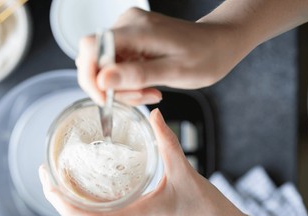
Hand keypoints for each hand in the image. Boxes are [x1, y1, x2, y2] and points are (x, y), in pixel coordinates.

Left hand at [39, 109, 253, 215]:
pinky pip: (104, 213)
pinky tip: (85, 184)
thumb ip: (168, 141)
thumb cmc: (206, 209)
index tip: (52, 187)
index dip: (69, 208)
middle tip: (46, 175)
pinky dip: (87, 201)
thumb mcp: (186, 172)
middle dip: (60, 201)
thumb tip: (153, 114)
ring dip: (70, 202)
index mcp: (142, 215)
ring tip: (57, 177)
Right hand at [76, 8, 247, 105]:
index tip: (105, 98)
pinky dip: (128, 83)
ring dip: (123, 88)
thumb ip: (137, 75)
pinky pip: (117, 67)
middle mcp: (127, 25)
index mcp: (137, 28)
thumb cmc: (204, 56)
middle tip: (141, 97)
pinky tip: (148, 86)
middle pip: (96, 61)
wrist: (218, 44)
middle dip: (112, 88)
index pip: (90, 47)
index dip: (89, 76)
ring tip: (150, 92)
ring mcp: (128, 32)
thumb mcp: (175, 71)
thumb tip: (102, 80)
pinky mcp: (131, 41)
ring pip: (106, 68)